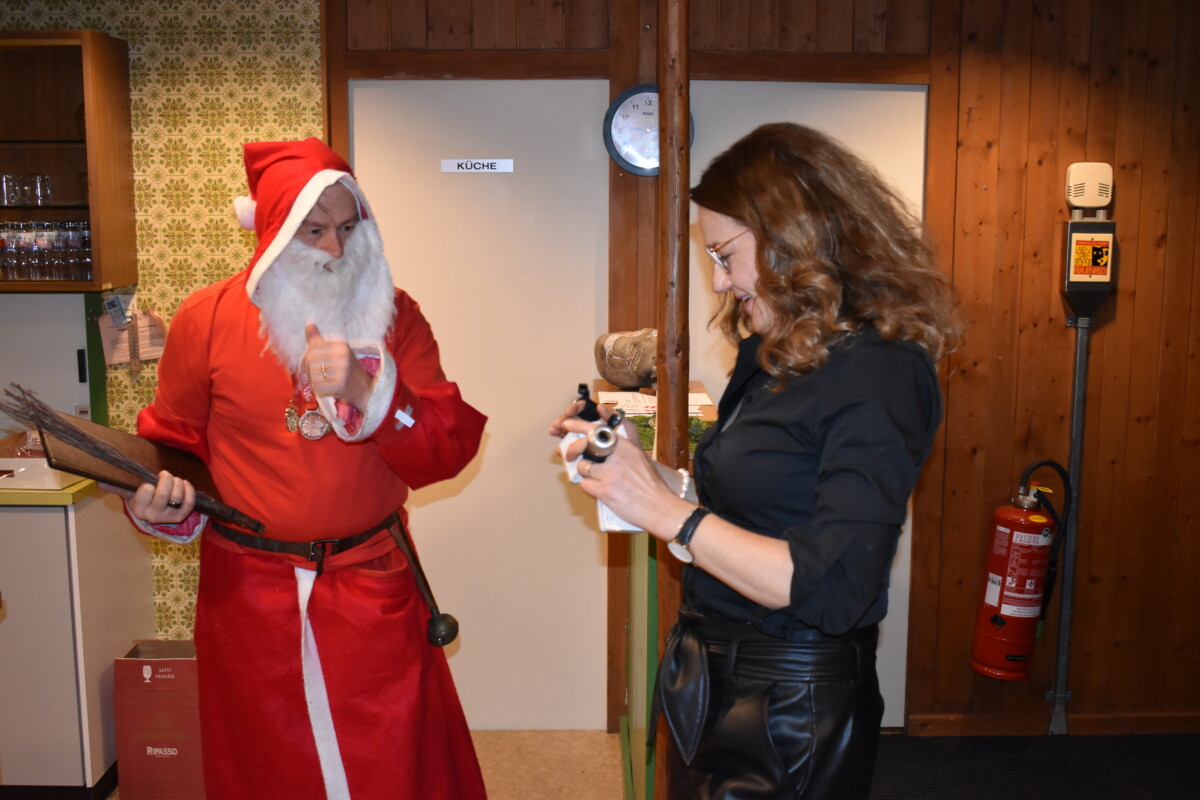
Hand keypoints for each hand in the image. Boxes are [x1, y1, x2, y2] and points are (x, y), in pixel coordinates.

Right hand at [103, 469, 195, 523]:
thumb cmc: (140, 497)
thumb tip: (99, 482)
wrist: (153, 511)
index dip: (150, 484)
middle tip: (164, 475)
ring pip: (178, 496)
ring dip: (178, 482)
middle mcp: (153, 516)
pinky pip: (190, 502)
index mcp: (139, 509)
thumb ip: (116, 487)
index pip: (147, 491)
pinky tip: (184, 483)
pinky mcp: (181, 516)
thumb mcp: (128, 492)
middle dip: (166, 478)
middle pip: (165, 493)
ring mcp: (169, 517)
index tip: (149, 483)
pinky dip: (189, 490)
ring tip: (174, 479)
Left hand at [303, 323, 371, 410]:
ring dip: (314, 381)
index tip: (313, 365)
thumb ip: (319, 339)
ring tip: (324, 382)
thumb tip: (309, 324)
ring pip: (314, 375)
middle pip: (311, 362)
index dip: (307, 358)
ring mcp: (343, 371)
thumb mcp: (336, 350)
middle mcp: (343, 356)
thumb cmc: (345, 368)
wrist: (363, 388)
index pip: (312, 349)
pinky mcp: (341, 385)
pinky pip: (318, 387)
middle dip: (310, 371)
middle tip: (318, 376)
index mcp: (341, 345)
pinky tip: (327, 389)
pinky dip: (319, 390)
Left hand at [555, 413, 690, 537]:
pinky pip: (585, 485)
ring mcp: (609, 473)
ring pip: (583, 467)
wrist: (659, 506)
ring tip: (596, 479)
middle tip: (570, 456)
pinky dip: (589, 489)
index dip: (578, 424)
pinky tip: (600, 491)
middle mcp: (616, 456)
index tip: (567, 424)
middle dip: (572, 450)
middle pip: (582, 446)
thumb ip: (624, 445)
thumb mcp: (640, 456)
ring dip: (585, 473)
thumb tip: (610, 438)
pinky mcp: (605, 491)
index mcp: (625, 446)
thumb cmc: (651, 483)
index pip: (597, 429)